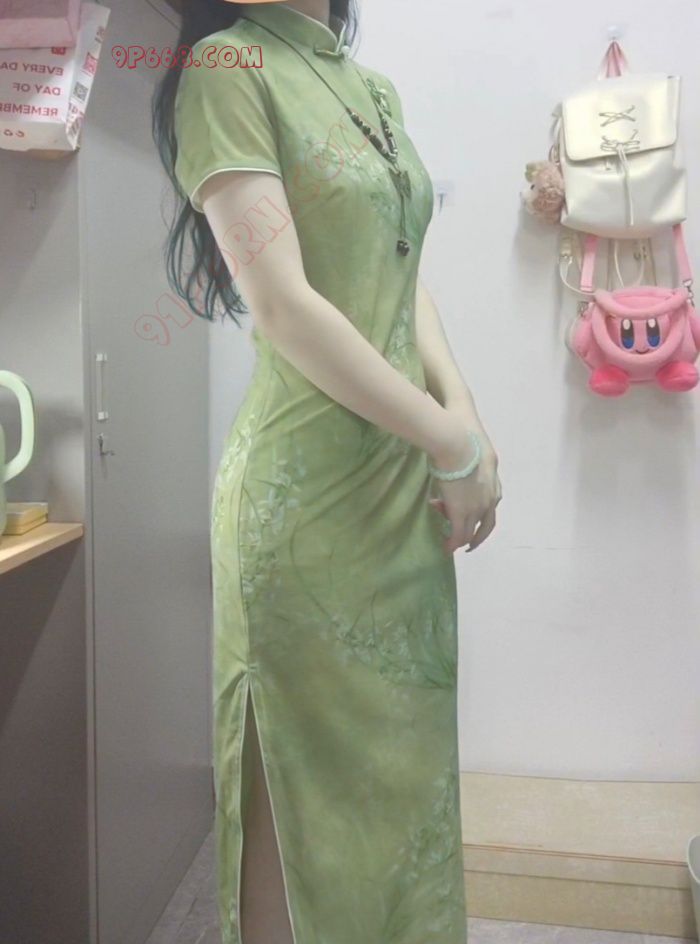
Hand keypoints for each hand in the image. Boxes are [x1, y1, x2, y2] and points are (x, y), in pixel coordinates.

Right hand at [428, 422, 501, 553]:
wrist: (458, 444)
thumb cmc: (464, 441)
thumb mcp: (475, 452)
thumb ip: (471, 460)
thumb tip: (458, 455)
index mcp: (494, 485)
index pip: (490, 507)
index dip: (479, 515)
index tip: (469, 519)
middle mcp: (489, 500)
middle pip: (485, 525)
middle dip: (476, 536)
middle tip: (469, 544)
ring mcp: (476, 508)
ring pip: (470, 532)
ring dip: (461, 539)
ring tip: (450, 545)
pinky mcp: (460, 513)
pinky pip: (457, 535)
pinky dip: (452, 543)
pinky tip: (446, 548)